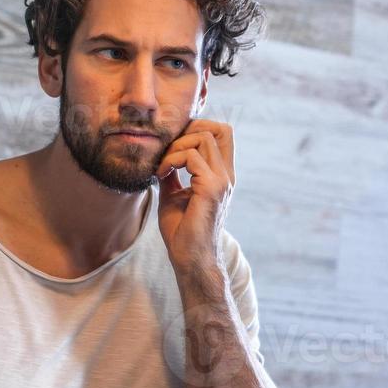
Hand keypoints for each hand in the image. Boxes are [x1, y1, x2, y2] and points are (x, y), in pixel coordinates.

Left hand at [156, 120, 234, 275]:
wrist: (190, 259)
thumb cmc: (182, 232)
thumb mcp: (173, 195)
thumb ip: (173, 174)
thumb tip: (162, 157)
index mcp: (222, 175)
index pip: (223, 134)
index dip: (199, 128)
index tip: (174, 145)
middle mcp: (226, 175)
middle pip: (219, 129)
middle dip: (189, 131)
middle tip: (168, 150)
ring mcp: (221, 181)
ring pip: (203, 138)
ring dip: (176, 147)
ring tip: (162, 167)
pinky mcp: (211, 189)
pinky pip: (190, 156)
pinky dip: (170, 160)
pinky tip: (160, 175)